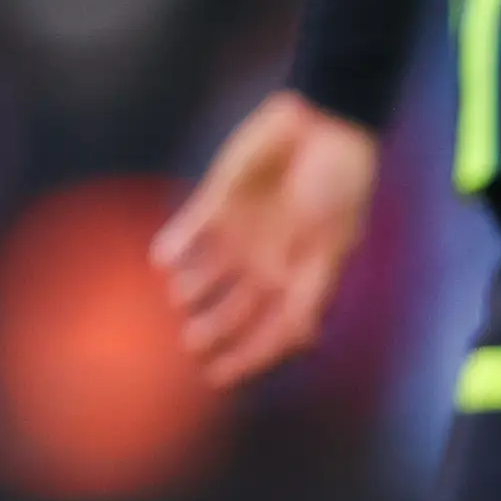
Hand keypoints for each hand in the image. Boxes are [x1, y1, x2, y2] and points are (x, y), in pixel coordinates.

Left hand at [149, 90, 379, 389]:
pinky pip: (189, 230)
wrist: (324, 123)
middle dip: (209, 330)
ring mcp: (239, 234)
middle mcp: (264, 264)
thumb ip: (313, 289)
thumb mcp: (334, 242)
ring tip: (180, 296)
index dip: (244, 357)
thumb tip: (301, 341)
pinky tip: (161, 258)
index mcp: (297, 279)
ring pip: (204, 276)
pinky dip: (174, 245)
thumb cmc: (339, 185)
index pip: (268, 332)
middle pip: (231, 310)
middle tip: (190, 341)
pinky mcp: (217, 200)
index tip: (216, 377)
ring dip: (189, 289)